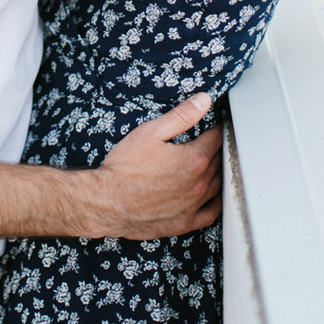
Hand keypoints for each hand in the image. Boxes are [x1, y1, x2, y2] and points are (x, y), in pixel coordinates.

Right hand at [94, 93, 224, 239]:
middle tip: (211, 141)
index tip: (215, 124)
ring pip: (217, 185)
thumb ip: (181, 116)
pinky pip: (210, 213)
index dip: (216, 128)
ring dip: (216, 172)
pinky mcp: (184, 223)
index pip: (217, 138)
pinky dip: (215, 202)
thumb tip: (204, 100)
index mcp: (194, 159)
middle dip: (216, 149)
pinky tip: (211, 195)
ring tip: (211, 163)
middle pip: (218, 161)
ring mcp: (193, 206)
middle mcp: (199, 184)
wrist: (104, 202)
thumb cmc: (124, 168)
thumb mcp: (151, 132)